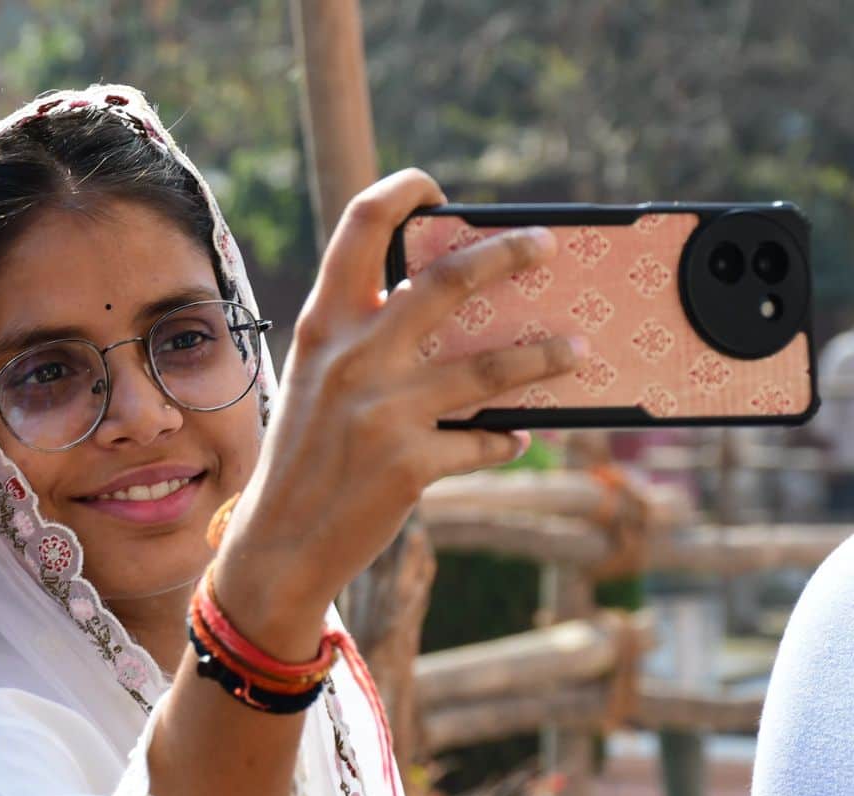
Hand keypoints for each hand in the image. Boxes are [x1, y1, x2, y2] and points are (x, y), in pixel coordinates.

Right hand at [212, 169, 580, 640]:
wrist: (277, 548)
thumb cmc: (303, 459)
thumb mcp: (313, 384)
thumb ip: (363, 340)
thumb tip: (445, 311)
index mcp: (324, 326)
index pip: (359, 226)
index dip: (401, 191)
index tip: (434, 189)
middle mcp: (352, 358)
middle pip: (448, 281)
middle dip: (509, 255)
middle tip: (544, 246)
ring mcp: (383, 412)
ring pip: (491, 367)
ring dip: (545, 355)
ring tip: (576, 350)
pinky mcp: (411, 465)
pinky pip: (484, 442)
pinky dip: (506, 441)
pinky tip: (515, 439)